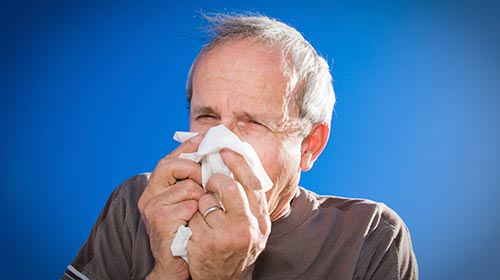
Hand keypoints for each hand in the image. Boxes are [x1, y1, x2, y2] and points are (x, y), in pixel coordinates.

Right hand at [138, 134, 205, 279]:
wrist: (177, 266)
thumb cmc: (187, 232)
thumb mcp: (189, 202)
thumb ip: (193, 181)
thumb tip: (208, 153)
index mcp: (156, 189)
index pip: (169, 159)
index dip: (187, 148)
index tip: (203, 138)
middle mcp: (149, 196)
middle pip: (170, 165)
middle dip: (194, 169)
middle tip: (207, 180)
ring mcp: (152, 208)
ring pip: (186, 187)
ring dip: (201, 197)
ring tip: (202, 212)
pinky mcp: (160, 221)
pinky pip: (189, 205)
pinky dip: (199, 212)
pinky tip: (197, 223)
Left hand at [187, 149, 271, 279]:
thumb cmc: (235, 249)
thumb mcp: (253, 228)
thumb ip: (249, 202)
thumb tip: (240, 166)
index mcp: (260, 220)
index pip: (251, 182)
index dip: (237, 162)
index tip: (224, 150)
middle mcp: (248, 227)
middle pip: (229, 186)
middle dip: (214, 181)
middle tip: (208, 183)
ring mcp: (227, 236)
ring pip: (207, 201)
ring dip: (201, 204)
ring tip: (204, 217)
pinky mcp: (206, 243)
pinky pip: (193, 217)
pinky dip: (191, 220)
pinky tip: (195, 231)